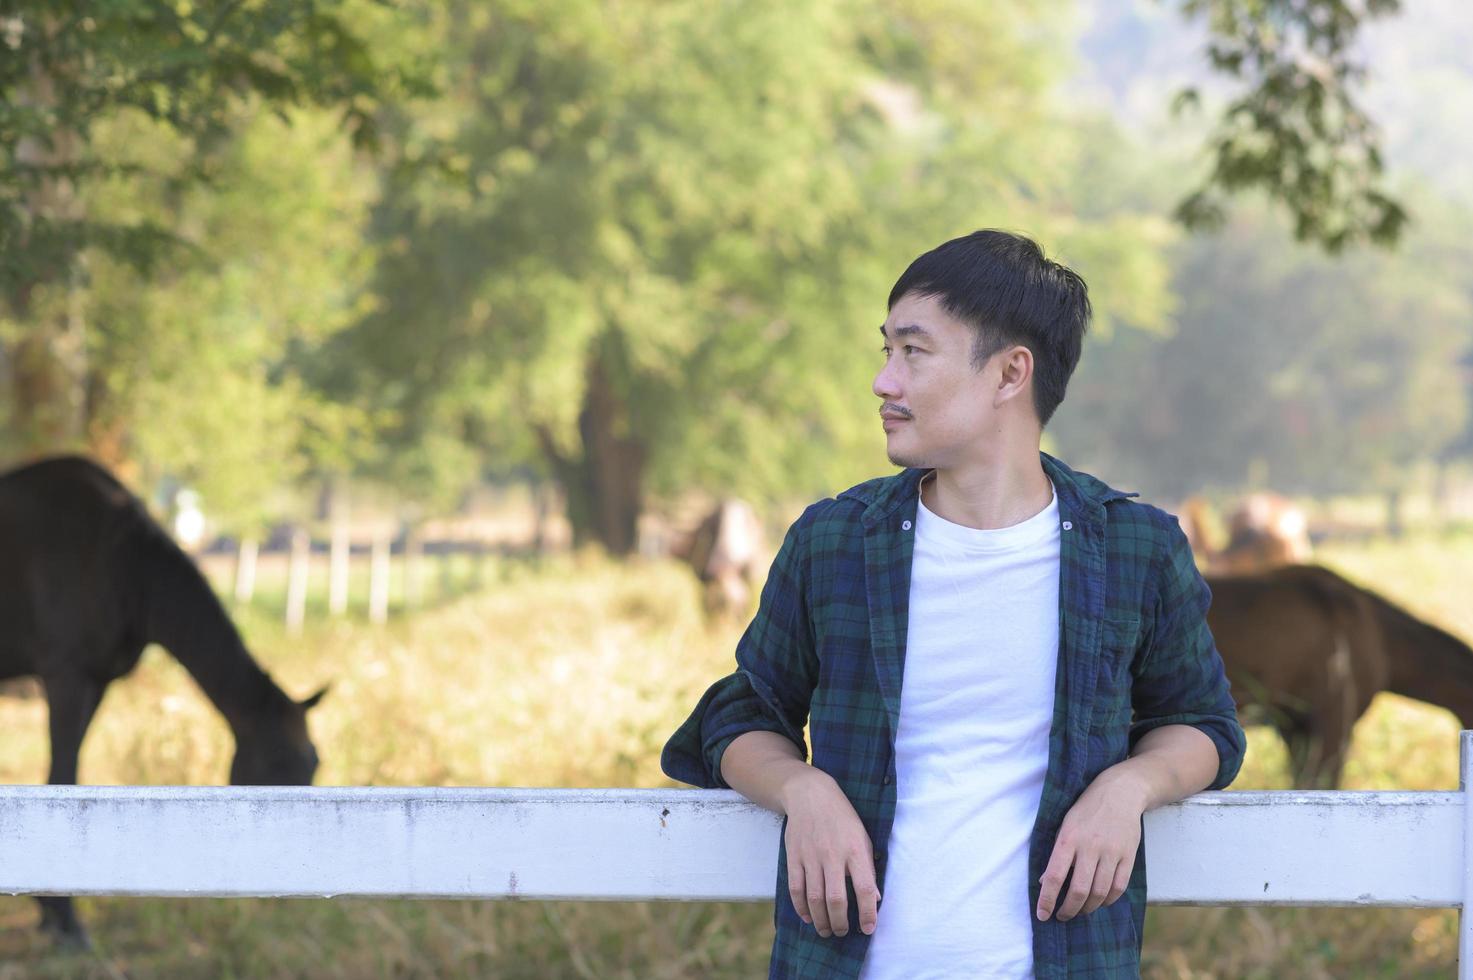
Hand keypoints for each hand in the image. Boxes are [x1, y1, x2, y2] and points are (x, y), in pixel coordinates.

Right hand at [779, 768, 879, 937]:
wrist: (810, 794)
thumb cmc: (842, 818)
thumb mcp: (863, 837)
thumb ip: (868, 867)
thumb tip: (875, 898)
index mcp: (855, 849)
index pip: (864, 888)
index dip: (868, 912)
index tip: (868, 929)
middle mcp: (833, 854)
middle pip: (835, 898)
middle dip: (840, 922)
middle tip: (842, 932)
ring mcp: (811, 856)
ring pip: (814, 898)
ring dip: (821, 920)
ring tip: (826, 930)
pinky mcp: (794, 856)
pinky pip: (796, 888)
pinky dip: (801, 907)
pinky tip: (808, 917)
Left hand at [1035, 767, 1145, 922]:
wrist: (1120, 792)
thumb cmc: (1086, 810)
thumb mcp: (1064, 825)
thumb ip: (1056, 854)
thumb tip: (1044, 882)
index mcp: (1069, 838)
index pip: (1054, 876)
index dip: (1047, 899)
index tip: (1042, 915)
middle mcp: (1090, 846)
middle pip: (1079, 890)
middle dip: (1068, 910)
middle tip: (1062, 916)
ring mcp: (1112, 852)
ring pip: (1099, 892)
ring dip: (1087, 908)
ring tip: (1080, 911)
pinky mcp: (1129, 856)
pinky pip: (1119, 887)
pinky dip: (1108, 900)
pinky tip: (1100, 902)